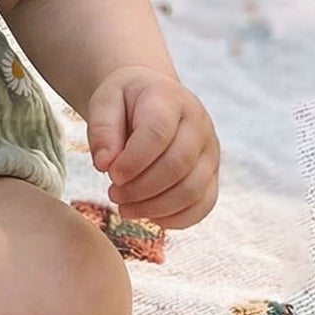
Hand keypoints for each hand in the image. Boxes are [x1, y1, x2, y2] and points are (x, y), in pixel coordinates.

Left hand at [84, 67, 218, 228]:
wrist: (149, 96)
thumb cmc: (124, 101)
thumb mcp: (104, 102)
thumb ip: (102, 130)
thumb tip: (104, 165)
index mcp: (170, 98)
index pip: (158, 133)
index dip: (133, 161)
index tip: (110, 173)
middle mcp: (198, 123)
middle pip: (178, 166)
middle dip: (141, 188)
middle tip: (113, 194)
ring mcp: (209, 150)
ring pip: (192, 190)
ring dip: (155, 207)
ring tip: (125, 207)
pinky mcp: (212, 173)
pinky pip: (203, 204)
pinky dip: (175, 218)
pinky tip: (148, 215)